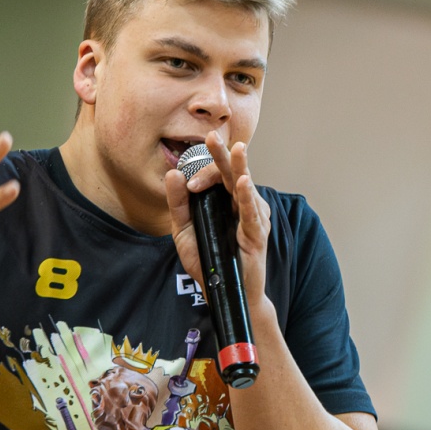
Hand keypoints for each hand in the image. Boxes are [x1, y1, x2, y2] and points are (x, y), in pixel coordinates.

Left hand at [162, 127, 269, 307]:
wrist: (224, 294)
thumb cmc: (209, 261)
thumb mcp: (184, 230)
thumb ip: (178, 203)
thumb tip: (174, 172)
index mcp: (224, 201)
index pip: (215, 177)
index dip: (202, 172)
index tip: (187, 180)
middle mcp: (240, 205)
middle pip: (231, 175)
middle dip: (222, 155)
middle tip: (211, 136)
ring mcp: (251, 219)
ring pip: (245, 189)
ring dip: (240, 169)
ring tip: (237, 150)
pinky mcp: (257, 235)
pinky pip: (251, 214)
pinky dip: (247, 198)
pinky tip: (243, 183)